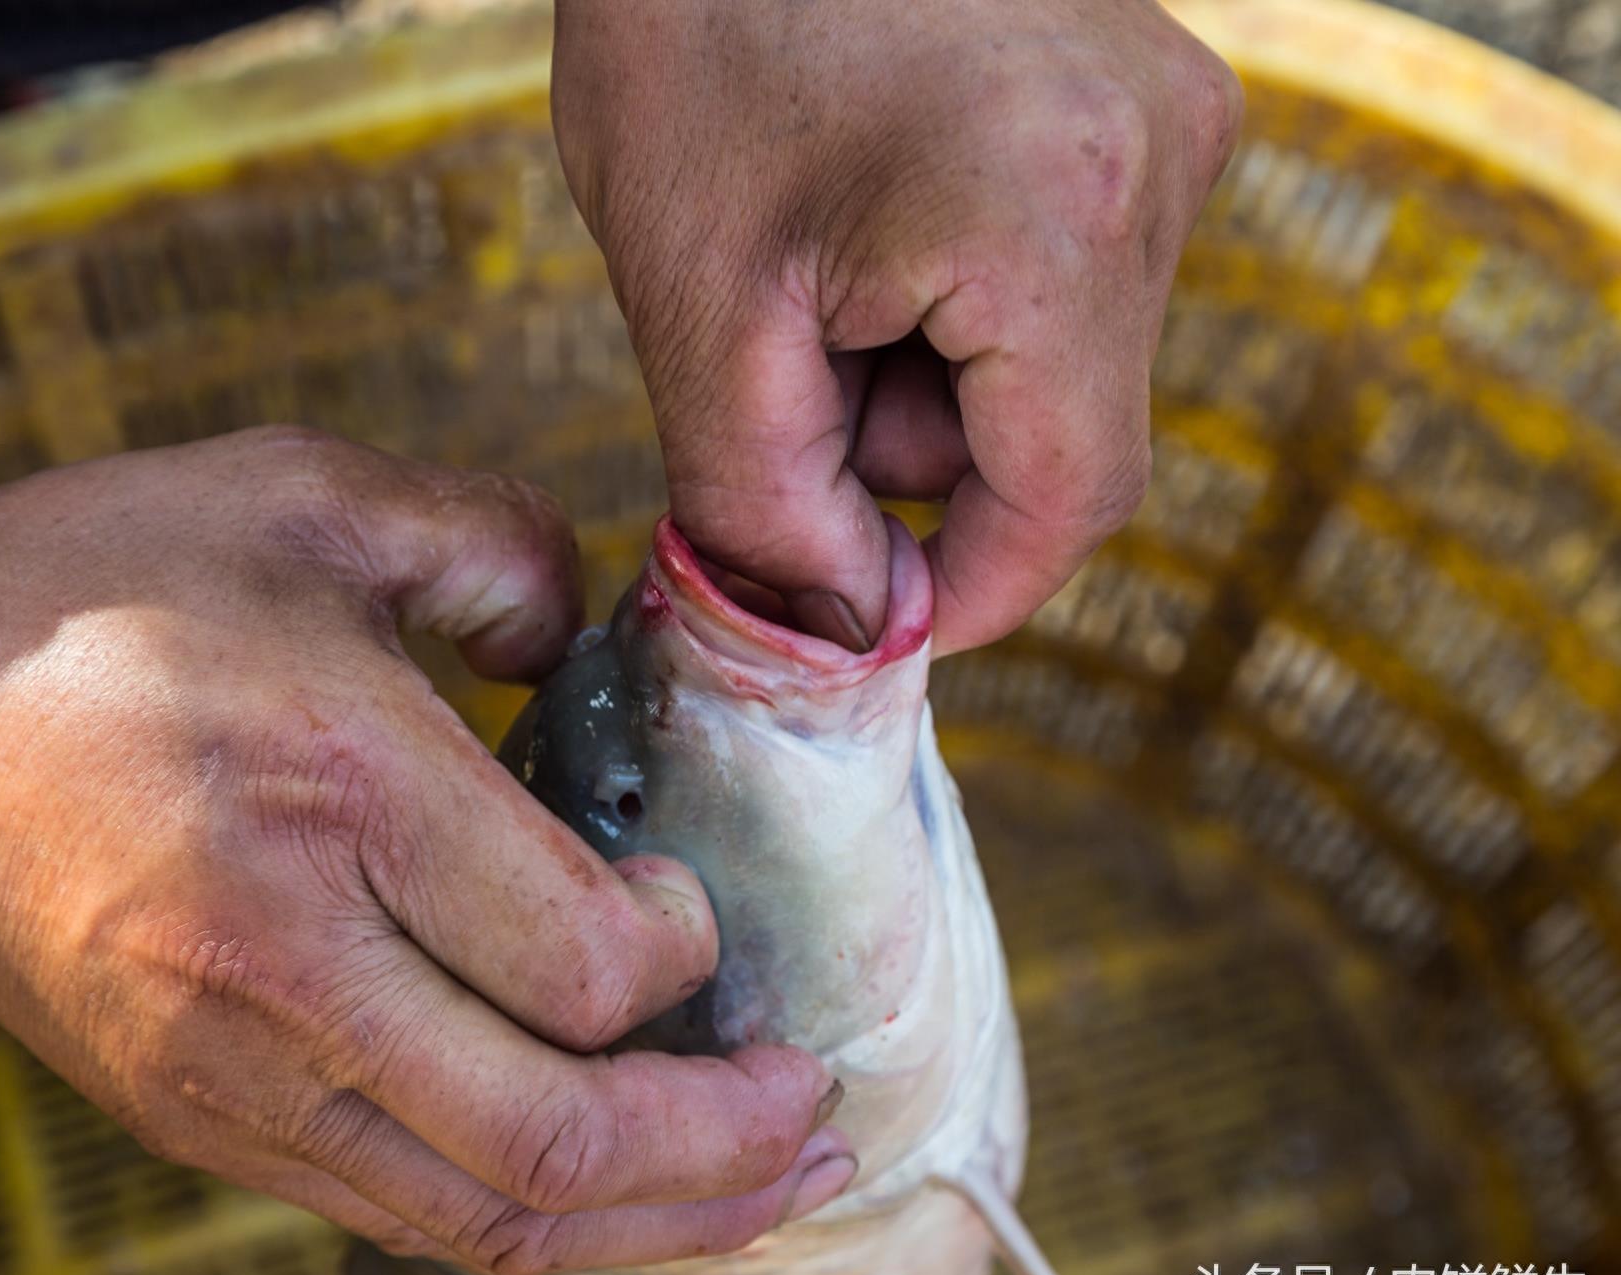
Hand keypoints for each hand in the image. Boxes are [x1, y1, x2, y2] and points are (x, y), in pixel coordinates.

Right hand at [0, 431, 848, 1274]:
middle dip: (723, 1147)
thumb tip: (590, 637)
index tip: (693, 906)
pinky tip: (602, 1182)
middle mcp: (276, 966)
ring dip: (654, 1216)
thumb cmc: (80, 593)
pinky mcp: (193, 1118)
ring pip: (482, 1213)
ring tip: (767, 1184)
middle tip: (820, 1106)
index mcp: (329, 790)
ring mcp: (222, 1072)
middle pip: (553, 1137)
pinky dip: (529, 1213)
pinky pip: (396, 1209)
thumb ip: (492, 548)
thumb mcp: (299, 496)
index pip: (579, 960)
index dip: (684, 954)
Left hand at [552, 0, 1241, 651]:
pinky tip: (872, 213)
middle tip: (788, 372)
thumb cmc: (696, 22)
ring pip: (1063, 361)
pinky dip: (960, 296)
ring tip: (819, 266)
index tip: (871, 614)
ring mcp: (1170, 114)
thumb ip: (769, 503)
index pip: (1070, 504)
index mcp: (1063, 225)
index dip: (971, 591)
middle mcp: (1163, 165)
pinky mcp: (1146, 89)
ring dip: (930, 373)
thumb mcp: (696, 300)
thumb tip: (855, 622)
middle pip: (1062, 435)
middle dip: (914, 455)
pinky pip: (1071, 272)